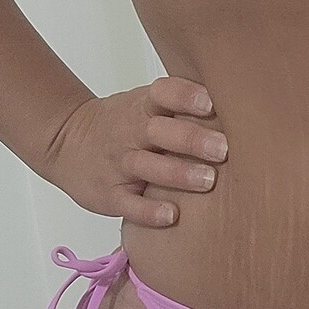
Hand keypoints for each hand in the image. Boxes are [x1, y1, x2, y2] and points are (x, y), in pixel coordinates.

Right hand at [44, 76, 228, 227]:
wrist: (66, 141)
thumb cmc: (124, 122)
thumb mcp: (145, 102)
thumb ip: (182, 102)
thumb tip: (241, 101)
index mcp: (143, 105)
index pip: (164, 93)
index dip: (186, 96)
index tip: (211, 103)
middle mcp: (131, 132)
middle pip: (159, 131)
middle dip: (192, 139)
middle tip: (224, 149)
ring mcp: (118, 163)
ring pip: (147, 167)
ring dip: (178, 174)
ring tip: (208, 181)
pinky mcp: (109, 194)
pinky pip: (128, 204)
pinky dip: (148, 211)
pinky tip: (172, 215)